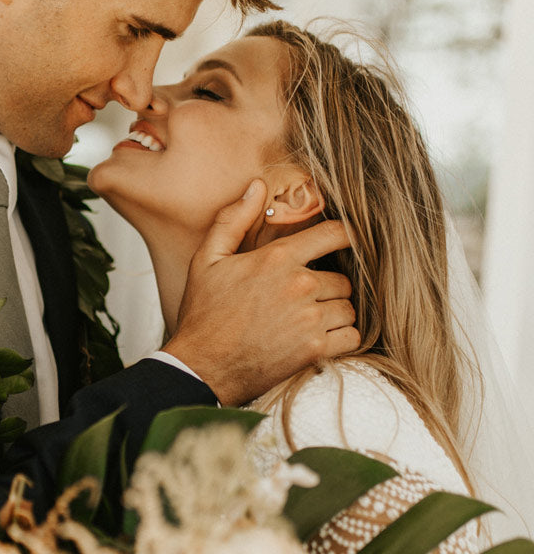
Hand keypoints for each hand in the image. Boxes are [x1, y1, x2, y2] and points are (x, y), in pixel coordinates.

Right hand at [163, 180, 358, 404]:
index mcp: (278, 258)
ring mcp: (309, 319)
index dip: (349, 235)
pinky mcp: (315, 349)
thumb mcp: (207, 259)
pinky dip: (342, 339)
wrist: (201, 367)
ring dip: (336, 314)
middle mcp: (300, 285)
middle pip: (344, 279)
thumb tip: (257, 186)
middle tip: (307, 300)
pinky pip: (352, 336)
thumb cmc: (204, 314)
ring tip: (310, 321)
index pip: (334, 234)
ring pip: (349, 308)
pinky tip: (320, 340)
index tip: (351, 242)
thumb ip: (233, 219)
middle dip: (330, 288)